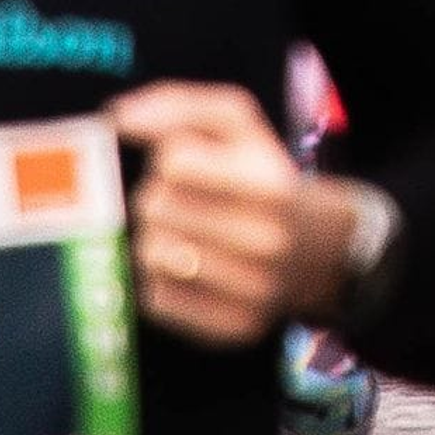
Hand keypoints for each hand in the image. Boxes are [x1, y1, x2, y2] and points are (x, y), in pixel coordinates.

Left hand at [115, 83, 359, 348]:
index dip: (169, 159)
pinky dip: (161, 280)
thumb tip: (118, 118)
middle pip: (155, 207)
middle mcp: (266, 240)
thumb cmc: (261, 176)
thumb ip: (178, 106)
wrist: (315, 248)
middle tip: (182, 202)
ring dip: (155, 238)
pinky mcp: (231, 328)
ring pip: (150, 254)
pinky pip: (156, 299)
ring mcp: (251, 290)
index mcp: (269, 183)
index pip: (173, 161)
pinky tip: (187, 270)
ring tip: (182, 234)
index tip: (187, 167)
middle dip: (157, 198)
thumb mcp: (238, 123)